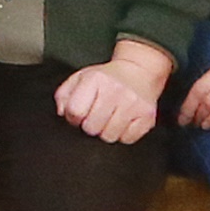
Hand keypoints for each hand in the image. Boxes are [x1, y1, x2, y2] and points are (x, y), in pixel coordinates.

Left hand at [56, 39, 173, 145]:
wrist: (139, 71)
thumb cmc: (106, 78)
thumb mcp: (80, 78)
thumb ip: (64, 95)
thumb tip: (62, 113)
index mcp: (95, 80)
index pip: (75, 111)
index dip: (73, 117)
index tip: (79, 114)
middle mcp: (115, 91)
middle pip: (91, 128)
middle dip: (90, 126)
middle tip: (96, 116)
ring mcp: (133, 104)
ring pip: (109, 136)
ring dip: (106, 131)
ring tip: (109, 119)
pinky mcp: (147, 116)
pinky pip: (127, 139)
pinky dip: (123, 135)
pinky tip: (122, 121)